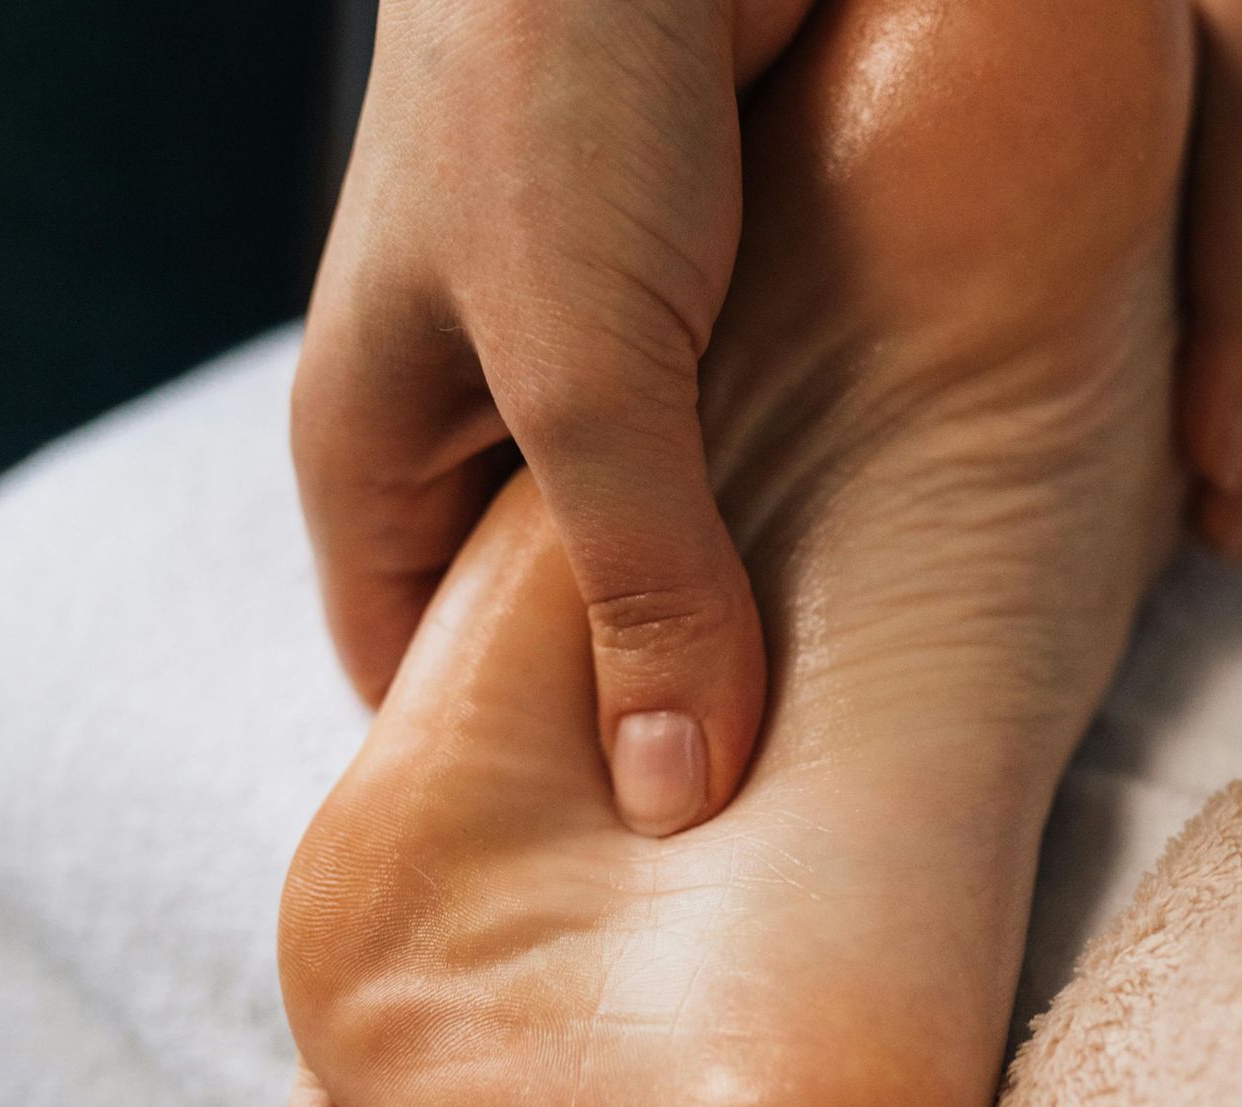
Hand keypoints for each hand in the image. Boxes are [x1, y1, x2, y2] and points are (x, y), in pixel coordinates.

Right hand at [292, 0, 814, 836]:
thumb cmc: (555, 88)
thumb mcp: (584, 360)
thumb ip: (639, 575)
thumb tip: (679, 792)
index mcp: (371, 450)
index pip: (404, 676)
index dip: (490, 785)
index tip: (607, 884)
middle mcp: (467, 421)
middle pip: (534, 623)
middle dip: (630, 714)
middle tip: (748, 832)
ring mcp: (578, 366)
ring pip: (644, 544)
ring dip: (727, 612)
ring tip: (825, 730)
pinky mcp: (684, 306)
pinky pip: (728, 453)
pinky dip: (786, 514)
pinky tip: (870, 572)